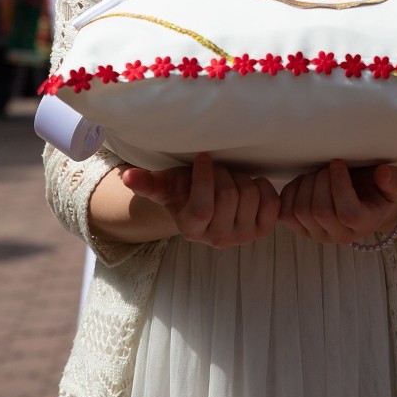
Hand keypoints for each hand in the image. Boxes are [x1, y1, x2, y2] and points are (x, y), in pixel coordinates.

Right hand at [121, 153, 279, 248]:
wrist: (206, 202)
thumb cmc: (183, 190)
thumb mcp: (164, 185)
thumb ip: (146, 183)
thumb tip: (126, 177)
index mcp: (192, 230)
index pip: (204, 206)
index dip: (206, 178)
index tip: (203, 157)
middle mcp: (218, 239)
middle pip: (230, 196)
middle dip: (222, 173)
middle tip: (215, 169)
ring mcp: (243, 236)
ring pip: (250, 194)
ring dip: (241, 177)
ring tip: (229, 178)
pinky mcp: (263, 229)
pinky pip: (271, 201)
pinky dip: (262, 186)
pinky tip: (249, 185)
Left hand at [278, 159, 396, 245]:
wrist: (365, 202)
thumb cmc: (378, 189)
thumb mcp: (394, 184)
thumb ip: (393, 180)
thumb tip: (383, 173)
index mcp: (365, 225)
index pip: (347, 212)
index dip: (339, 185)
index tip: (338, 163)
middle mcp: (341, 236)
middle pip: (320, 210)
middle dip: (321, 180)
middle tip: (328, 166)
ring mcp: (319, 235)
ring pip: (301, 211)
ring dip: (306, 183)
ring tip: (318, 173)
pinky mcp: (301, 229)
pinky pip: (286, 213)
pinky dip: (291, 192)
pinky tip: (305, 182)